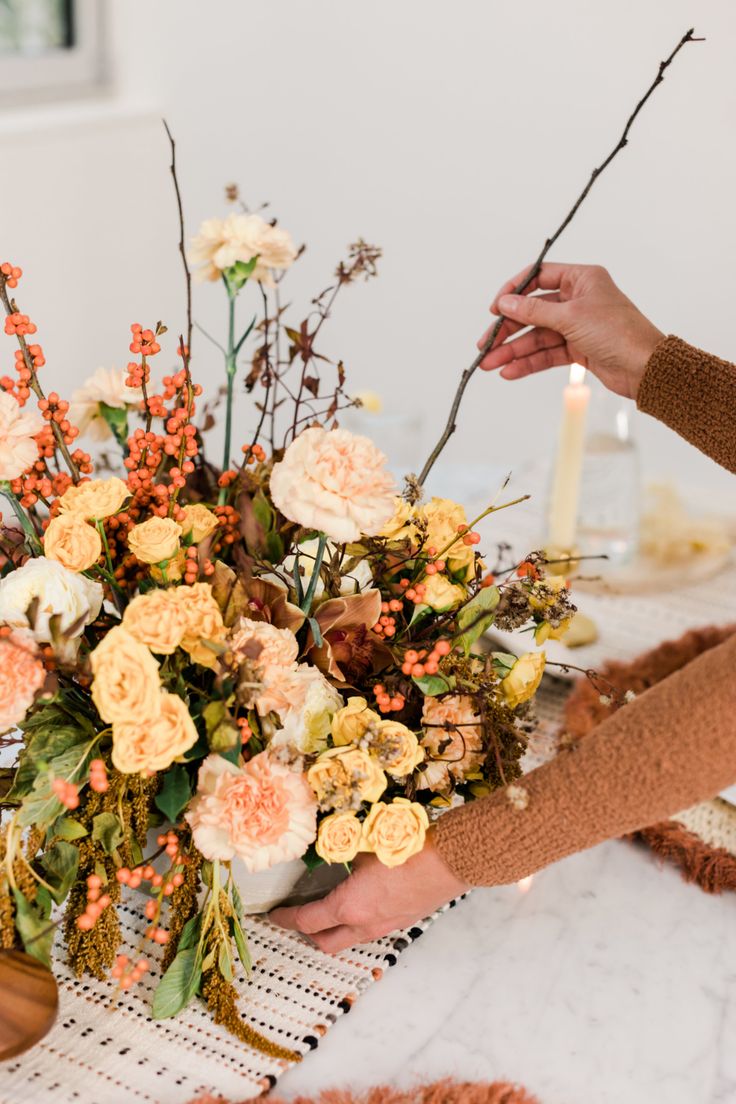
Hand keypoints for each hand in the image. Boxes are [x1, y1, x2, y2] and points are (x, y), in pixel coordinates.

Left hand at [269, 832, 469, 953]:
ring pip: (352, 939)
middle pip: (327, 943)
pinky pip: (373, 930)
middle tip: (299, 918)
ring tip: (329, 913)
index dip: (286, 919)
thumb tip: (330, 848)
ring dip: (335, 931)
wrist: (451, 860)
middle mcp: (366, 924)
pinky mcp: (404, 921)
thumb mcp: (364, 844)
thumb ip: (343, 851)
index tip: (275, 915)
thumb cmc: (407, 849)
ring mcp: (387, 926)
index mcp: (349, 906)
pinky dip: (359, 924)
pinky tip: (364, 904)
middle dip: (309, 934)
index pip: (308, 921)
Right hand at [477, 262, 664, 399]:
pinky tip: (510, 371)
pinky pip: (547, 353)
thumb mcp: (571, 317)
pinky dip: (529, 362)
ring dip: (514, 351)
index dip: (514, 291)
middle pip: (533, 312)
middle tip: (486, 344)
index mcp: (581, 280)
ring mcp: (577, 326)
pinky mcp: (578, 349)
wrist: (645, 368)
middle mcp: (578, 300)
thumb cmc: (618, 333)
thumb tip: (506, 302)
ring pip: (537, 336)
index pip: (539, 278)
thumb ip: (534, 311)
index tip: (495, 308)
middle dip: (508, 330)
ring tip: (491, 364)